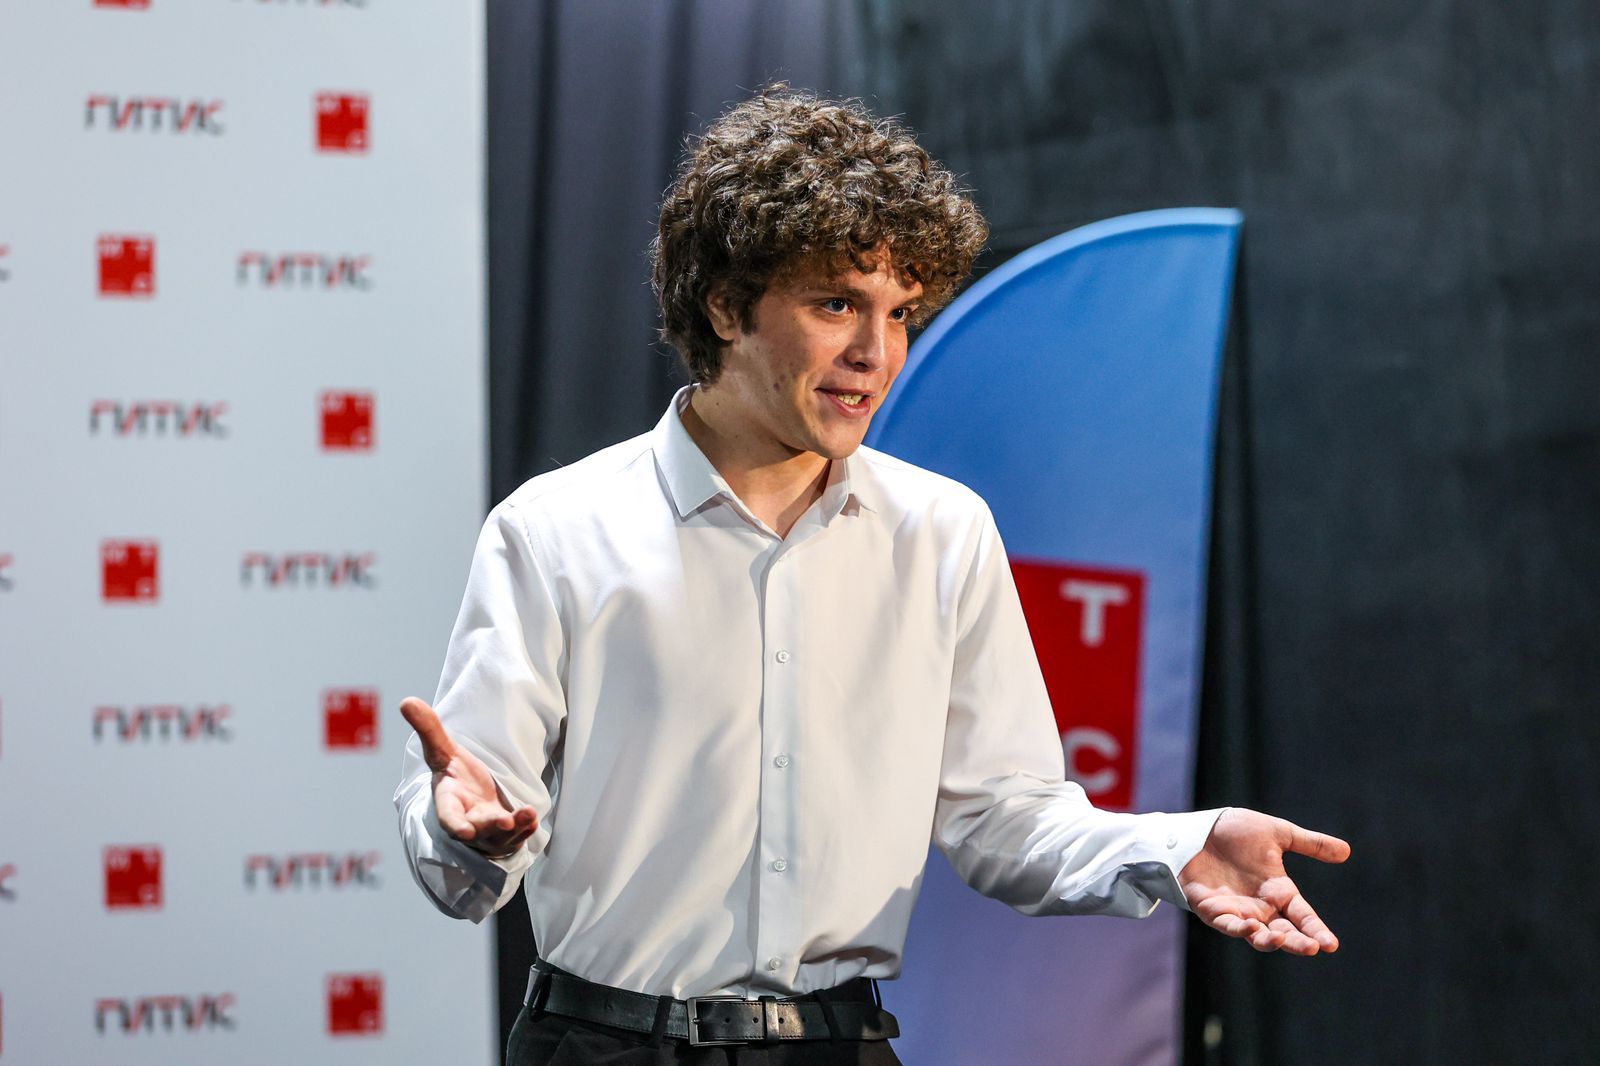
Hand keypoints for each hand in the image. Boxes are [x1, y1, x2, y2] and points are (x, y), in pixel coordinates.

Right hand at [400, 696, 537, 856]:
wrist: (475, 795)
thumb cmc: (457, 775)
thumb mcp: (444, 751)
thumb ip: (429, 729)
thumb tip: (406, 701)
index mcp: (449, 803)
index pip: (449, 817)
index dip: (455, 824)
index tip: (463, 831)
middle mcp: (468, 822)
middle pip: (478, 830)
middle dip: (491, 826)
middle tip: (504, 821)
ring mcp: (487, 833)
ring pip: (501, 837)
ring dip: (515, 828)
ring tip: (528, 813)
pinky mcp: (506, 836)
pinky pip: (516, 838)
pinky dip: (525, 830)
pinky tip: (533, 820)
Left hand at [1179, 807, 1349, 955]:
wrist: (1198, 828)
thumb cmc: (1235, 831)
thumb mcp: (1277, 833)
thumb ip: (1309, 843)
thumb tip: (1347, 851)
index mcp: (1278, 891)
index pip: (1303, 915)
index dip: (1316, 930)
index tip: (1331, 945)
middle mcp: (1260, 906)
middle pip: (1283, 931)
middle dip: (1297, 942)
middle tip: (1312, 948)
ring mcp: (1236, 910)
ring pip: (1256, 935)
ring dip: (1268, 940)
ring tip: (1280, 939)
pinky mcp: (1211, 909)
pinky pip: (1226, 924)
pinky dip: (1237, 928)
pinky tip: (1248, 926)